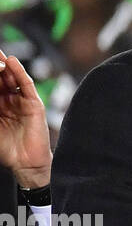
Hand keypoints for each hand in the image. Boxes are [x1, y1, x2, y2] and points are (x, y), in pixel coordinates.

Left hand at [0, 54, 51, 189]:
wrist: (24, 163)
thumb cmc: (5, 149)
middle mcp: (9, 101)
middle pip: (0, 78)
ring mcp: (22, 101)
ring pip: (11, 78)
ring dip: (3, 65)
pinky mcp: (34, 103)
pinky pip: (26, 84)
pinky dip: (20, 72)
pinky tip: (12, 62)